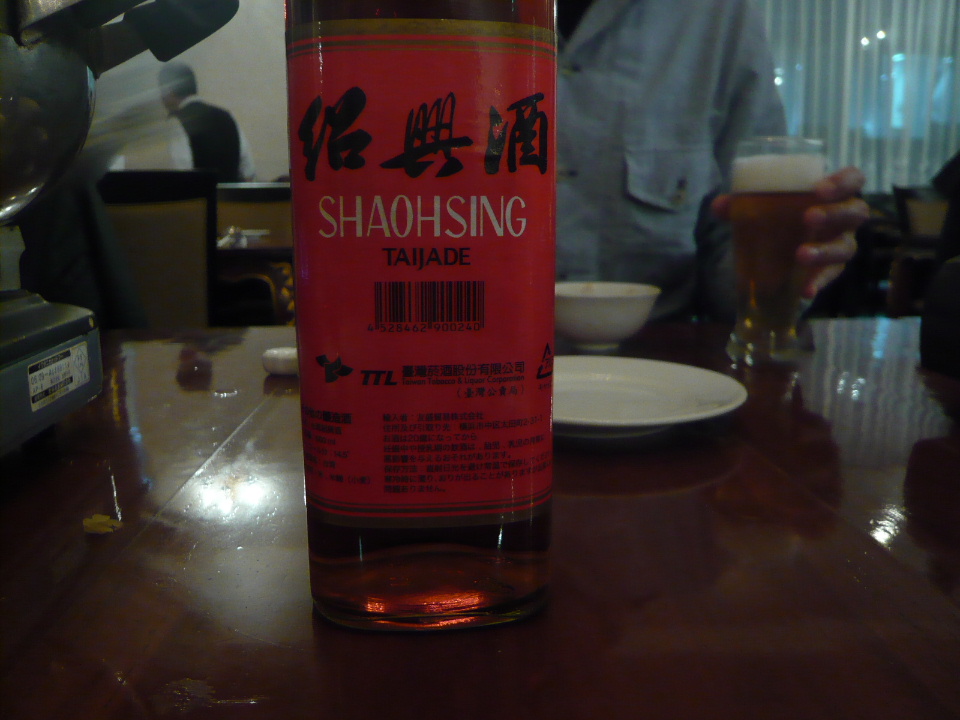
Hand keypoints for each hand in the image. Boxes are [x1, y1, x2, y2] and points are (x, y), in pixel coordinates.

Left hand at [713, 166, 870, 298]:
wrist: (781, 249)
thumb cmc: (780, 216)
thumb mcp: (762, 206)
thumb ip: (741, 203)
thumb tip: (720, 206)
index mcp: (832, 194)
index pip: (853, 179)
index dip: (843, 182)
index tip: (819, 189)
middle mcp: (844, 218)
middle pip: (856, 212)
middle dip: (834, 213)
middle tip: (809, 217)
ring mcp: (841, 244)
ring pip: (846, 247)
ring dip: (825, 251)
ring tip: (800, 255)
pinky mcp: (833, 269)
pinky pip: (832, 276)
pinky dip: (818, 282)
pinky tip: (806, 291)